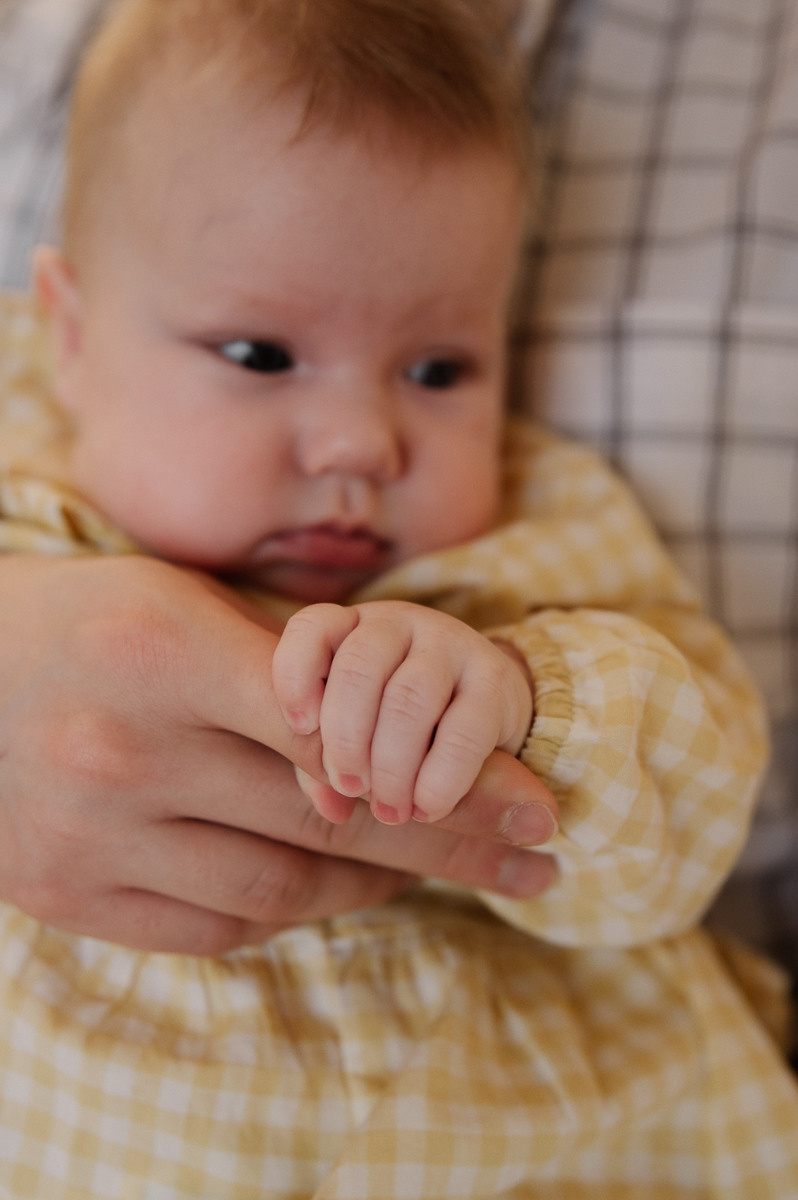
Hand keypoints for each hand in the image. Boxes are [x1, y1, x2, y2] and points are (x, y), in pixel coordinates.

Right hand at [0, 556, 557, 953]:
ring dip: (375, 885)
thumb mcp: (180, 599)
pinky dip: (287, 911)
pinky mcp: (69, 896)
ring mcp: (92, 835)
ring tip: (436, 871)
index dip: (453, 776)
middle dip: (450, 845)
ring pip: (279, 889)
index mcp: (164, 651)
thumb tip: (403, 725)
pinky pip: (215, 926)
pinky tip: (334, 889)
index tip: (533, 803)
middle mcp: (126, 750)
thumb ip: (285, 663)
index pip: (345, 731)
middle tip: (533, 859)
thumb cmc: (82, 619)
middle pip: (329, 821)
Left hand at [272, 600, 534, 824]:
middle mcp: (400, 624)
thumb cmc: (398, 726)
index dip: (295, 674)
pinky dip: (440, 778)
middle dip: (347, 737)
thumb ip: (324, 761)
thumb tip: (331, 806)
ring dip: (392, 765)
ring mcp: (451, 644)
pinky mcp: (496, 679)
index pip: (314, 626)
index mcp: (353, 627)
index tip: (300, 728)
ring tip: (390, 809)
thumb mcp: (353, 734)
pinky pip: (464, 730)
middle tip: (350, 787)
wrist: (488, 709)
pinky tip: (428, 807)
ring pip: (409, 698)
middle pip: (360, 667)